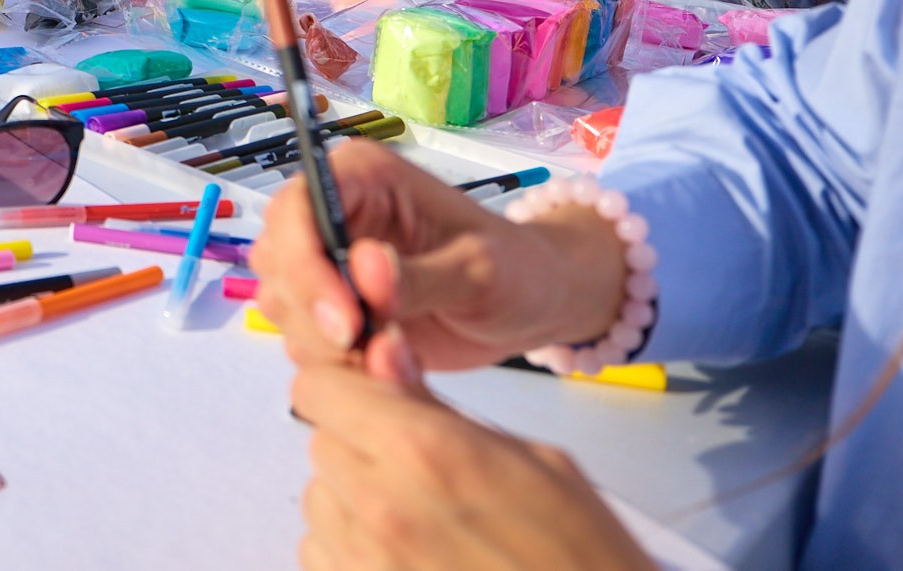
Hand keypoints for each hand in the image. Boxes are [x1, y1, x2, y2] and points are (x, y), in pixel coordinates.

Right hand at [251, 141, 629, 369]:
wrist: (533, 304)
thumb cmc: (517, 269)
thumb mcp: (480, 270)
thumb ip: (421, 276)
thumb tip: (364, 270)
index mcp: (362, 177)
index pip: (295, 208)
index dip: (305, 265)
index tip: (347, 324)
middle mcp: (333, 213)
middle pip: (278, 260)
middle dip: (316, 314)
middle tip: (372, 351)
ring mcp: (327, 262)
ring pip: (283, 305)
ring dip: (329, 345)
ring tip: (395, 361)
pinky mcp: (332, 307)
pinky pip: (304, 339)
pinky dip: (340, 364)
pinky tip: (391, 367)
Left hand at [292, 334, 654, 570]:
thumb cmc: (584, 557)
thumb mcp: (533, 460)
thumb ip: (441, 408)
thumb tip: (384, 353)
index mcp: (426, 452)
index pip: (319, 387)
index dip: (345, 387)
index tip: (369, 397)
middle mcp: (382, 506)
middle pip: (320, 442)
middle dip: (356, 443)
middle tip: (414, 467)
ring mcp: (366, 561)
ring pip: (318, 500)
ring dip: (351, 499)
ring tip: (418, 519)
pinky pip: (319, 554)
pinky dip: (349, 550)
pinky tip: (404, 556)